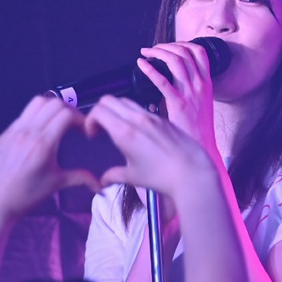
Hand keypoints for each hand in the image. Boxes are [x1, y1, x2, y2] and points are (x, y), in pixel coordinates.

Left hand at [0, 95, 99, 220]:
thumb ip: (80, 179)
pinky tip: (40, 132)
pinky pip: (24, 114)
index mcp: (43, 143)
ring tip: (58, 123)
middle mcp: (29, 131)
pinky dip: (37, 115)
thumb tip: (100, 186)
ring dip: (52, 108)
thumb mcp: (55, 185)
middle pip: (54, 103)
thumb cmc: (25, 196)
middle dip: (69, 111)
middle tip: (74, 126)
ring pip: (37, 103)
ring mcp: (14, 130)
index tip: (84, 132)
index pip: (66, 114)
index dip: (81, 119)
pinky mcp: (5, 134)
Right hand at [86, 95, 216, 203]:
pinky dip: (132, 114)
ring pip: (125, 101)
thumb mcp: (133, 177)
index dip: (90, 120)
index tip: (93, 135)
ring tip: (119, 129)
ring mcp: (151, 116)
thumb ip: (114, 175)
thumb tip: (102, 182)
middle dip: (100, 111)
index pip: (98, 110)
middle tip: (101, 129)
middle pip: (109, 100)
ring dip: (116, 110)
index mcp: (124, 131)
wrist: (192, 172)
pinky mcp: (164, 119)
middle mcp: (136, 118)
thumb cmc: (161, 177)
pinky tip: (138, 132)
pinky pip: (142, 108)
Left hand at [136, 40, 219, 159]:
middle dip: (165, 46)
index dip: (182, 43)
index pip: (199, 52)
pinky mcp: (179, 104)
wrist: (203, 147)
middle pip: (185, 52)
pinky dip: (150, 69)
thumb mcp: (201, 103)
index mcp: (206, 83)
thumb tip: (174, 79)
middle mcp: (200, 85)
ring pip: (176, 61)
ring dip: (158, 53)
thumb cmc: (199, 129)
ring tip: (146, 53)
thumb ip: (191, 89)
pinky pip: (163, 81)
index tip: (168, 46)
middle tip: (152, 49)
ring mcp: (191, 94)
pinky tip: (141, 65)